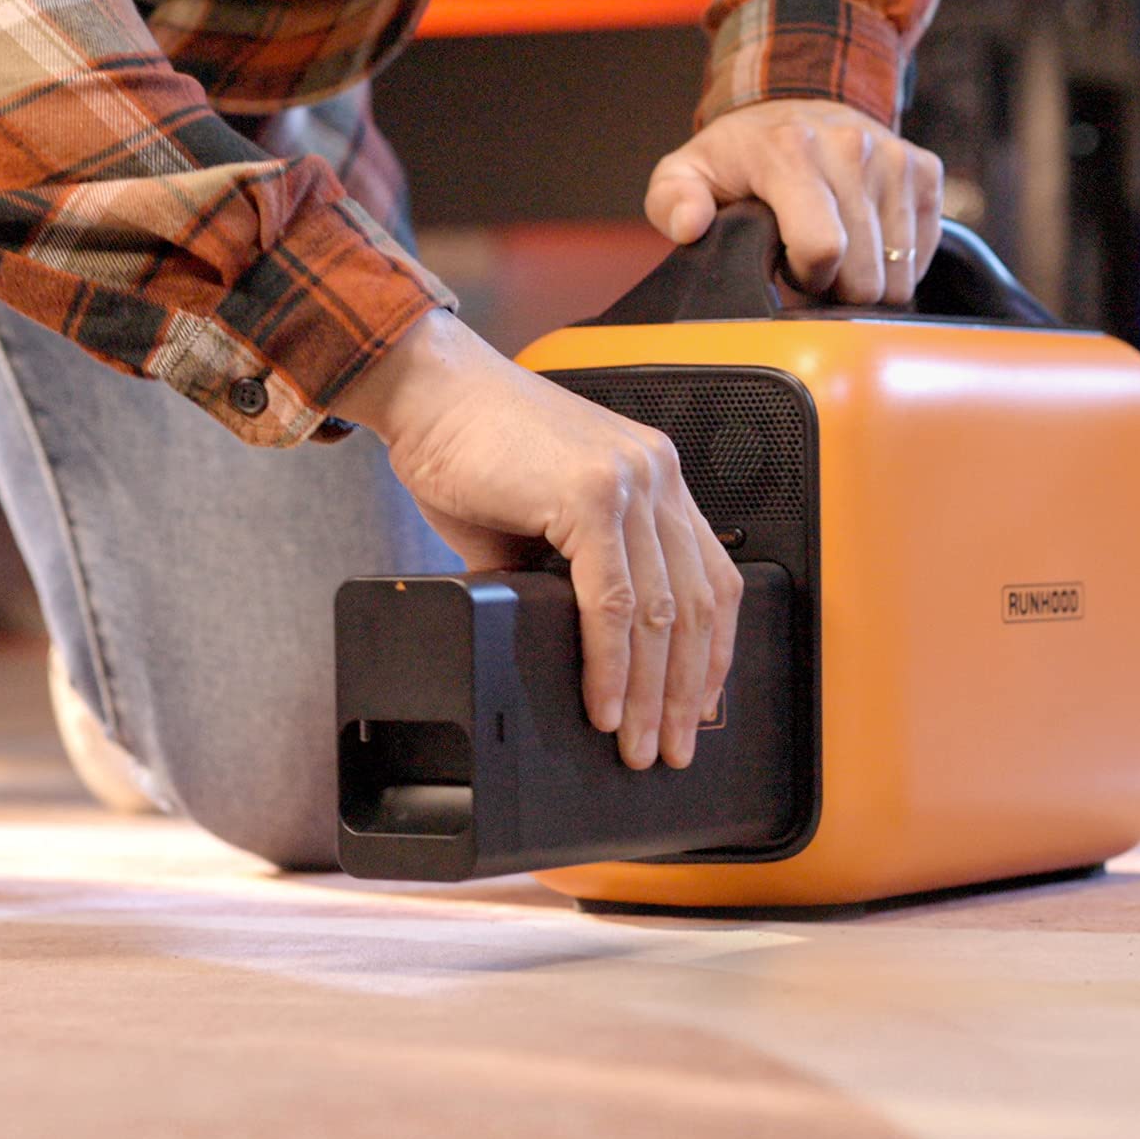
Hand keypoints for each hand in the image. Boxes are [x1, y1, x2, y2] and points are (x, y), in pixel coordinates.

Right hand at [338, 311, 741, 770]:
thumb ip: (572, 575)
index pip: (712, 575)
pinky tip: (603, 705)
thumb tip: (581, 654)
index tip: (700, 704)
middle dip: (686, 690)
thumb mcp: (542, 518)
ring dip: (650, 692)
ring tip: (636, 745)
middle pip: (695, 603)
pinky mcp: (590, 494)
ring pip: (660, 610)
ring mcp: (630, 480)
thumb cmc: (473, 447)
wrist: (427, 390)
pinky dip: (610, 664)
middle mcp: (657, 473)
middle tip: (672, 748)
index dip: (712, 650)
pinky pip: (612, 601)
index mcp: (656, 475)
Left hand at [646, 98, 944, 304]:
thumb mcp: (688, 172)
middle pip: (866, 274)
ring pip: (899, 272)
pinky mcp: (924, 169)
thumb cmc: (741, 155)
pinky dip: (896, 260)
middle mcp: (851, 146)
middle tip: (811, 260)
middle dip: (837, 285)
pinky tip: (866, 238)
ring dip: (866, 274)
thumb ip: (672, 201)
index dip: (806, 277)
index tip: (788, 265)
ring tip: (836, 245)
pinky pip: (923, 252)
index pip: (824, 248)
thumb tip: (689, 226)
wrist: (798, 106)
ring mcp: (893, 157)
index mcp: (791, 151)